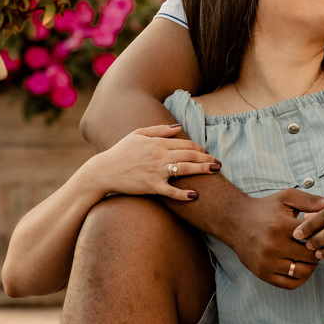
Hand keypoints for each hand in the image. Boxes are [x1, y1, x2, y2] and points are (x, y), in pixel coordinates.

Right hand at [82, 123, 218, 202]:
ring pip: (185, 169)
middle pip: (190, 155)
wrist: (104, 170)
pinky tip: (194, 195)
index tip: (207, 152)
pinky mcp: (151, 186)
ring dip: (203, 170)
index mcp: (157, 142)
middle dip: (207, 158)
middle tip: (218, 163)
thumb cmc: (120, 151)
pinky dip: (183, 194)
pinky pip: (171, 191)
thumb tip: (179, 127)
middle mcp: (159, 155)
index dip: (199, 147)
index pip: (185, 143)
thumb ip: (159, 129)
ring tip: (215, 171)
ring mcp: (156, 171)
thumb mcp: (137, 134)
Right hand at [220, 189, 323, 289]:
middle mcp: (273, 246)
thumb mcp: (287, 198)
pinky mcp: (263, 273)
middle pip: (310, 257)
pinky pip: (290, 284)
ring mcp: (267, 262)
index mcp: (281, 225)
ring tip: (310, 256)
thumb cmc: (264, 208)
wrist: (235, 222)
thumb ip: (312, 200)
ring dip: (311, 266)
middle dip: (319, 252)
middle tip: (320, 246)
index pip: (314, 237)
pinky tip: (300, 266)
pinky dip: (300, 278)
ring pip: (302, 272)